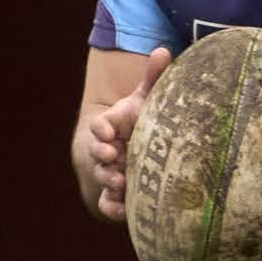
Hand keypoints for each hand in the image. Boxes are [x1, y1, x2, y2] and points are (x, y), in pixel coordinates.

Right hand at [86, 48, 172, 221]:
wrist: (138, 150)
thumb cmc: (142, 122)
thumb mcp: (147, 100)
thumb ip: (153, 77)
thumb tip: (164, 50)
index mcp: (112, 127)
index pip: (99, 126)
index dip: (101, 128)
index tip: (108, 132)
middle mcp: (106, 150)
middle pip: (97, 152)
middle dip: (102, 155)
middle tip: (114, 156)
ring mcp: (109, 172)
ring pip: (102, 177)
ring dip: (109, 180)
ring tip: (122, 182)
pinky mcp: (115, 194)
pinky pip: (109, 204)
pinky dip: (113, 208)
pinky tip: (125, 210)